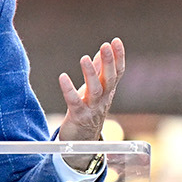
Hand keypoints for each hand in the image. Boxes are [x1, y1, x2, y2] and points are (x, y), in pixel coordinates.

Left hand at [56, 37, 125, 165]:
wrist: (83, 141)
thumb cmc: (88, 111)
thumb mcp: (95, 90)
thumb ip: (98, 71)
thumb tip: (101, 52)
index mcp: (108, 91)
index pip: (118, 72)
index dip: (118, 57)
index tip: (116, 40)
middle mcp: (103, 99)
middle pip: (110, 79)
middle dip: (108, 62)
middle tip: (105, 45)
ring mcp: (92, 108)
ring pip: (95, 90)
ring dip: (90, 73)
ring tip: (84, 58)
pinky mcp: (78, 116)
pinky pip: (74, 102)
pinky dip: (69, 89)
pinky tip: (62, 77)